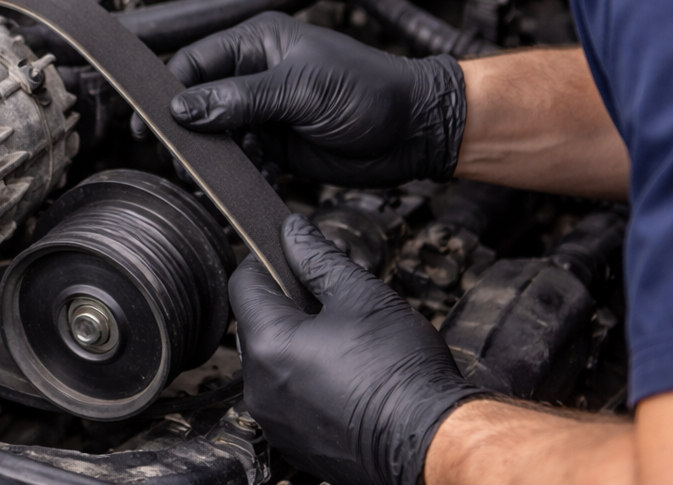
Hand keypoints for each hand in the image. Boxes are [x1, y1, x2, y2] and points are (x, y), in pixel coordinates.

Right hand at [164, 12, 466, 185]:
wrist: (413, 130)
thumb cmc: (368, 91)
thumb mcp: (300, 90)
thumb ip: (238, 100)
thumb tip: (182, 109)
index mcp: (256, 42)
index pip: (192, 62)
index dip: (168, 93)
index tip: (149, 123)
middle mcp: (254, 72)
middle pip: (198, 101)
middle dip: (187, 132)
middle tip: (180, 161)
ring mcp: (264, 109)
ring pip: (216, 134)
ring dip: (210, 157)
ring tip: (208, 178)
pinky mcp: (276, 142)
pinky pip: (240, 158)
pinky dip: (236, 172)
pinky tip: (243, 182)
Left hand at [232, 215, 487, 484]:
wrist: (429, 441)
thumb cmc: (401, 370)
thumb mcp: (361, 295)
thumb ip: (318, 258)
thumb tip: (294, 231)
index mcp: (270, 345)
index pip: (243, 284)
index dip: (265, 260)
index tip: (289, 251)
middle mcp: (259, 387)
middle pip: (256, 323)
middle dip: (285, 300)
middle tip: (327, 292)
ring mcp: (274, 420)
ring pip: (271, 361)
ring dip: (296, 340)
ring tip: (343, 335)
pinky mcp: (293, 442)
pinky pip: (285, 396)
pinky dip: (304, 378)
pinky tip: (343, 372)